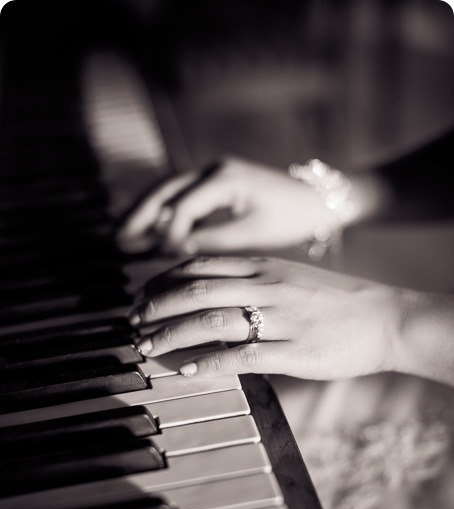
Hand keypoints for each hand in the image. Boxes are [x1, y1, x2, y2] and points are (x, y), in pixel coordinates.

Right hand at [116, 157, 325, 254]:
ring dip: (145, 213)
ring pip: (169, 192)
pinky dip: (164, 214)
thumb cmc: (291, 217)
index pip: (182, 206)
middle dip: (139, 215)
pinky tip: (149, 232)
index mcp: (224, 178)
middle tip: (116, 238)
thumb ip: (212, 241)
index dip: (166, 233)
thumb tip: (176, 252)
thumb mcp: (252, 234)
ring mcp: (213, 175)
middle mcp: (213, 170)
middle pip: (165, 191)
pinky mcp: (217, 186)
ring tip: (122, 235)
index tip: (157, 257)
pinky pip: (182, 198)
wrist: (317, 199)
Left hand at [129, 256, 401, 380]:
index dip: (163, 281)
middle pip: (198, 290)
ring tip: (147, 347)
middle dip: (157, 307)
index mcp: (265, 266)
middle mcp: (268, 286)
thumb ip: (252, 281)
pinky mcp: (295, 350)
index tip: (142, 296)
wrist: (385, 319)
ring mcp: (281, 317)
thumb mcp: (291, 277)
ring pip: (213, 320)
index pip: (201, 266)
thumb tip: (211, 294)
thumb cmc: (336, 302)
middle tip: (133, 324)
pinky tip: (187, 371)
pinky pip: (243, 356)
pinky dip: (209, 363)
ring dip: (173, 334)